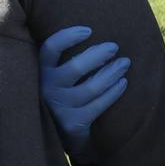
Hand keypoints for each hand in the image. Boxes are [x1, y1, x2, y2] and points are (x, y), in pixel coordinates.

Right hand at [39, 26, 130, 156]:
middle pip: (76, 67)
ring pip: (91, 87)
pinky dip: (113, 92)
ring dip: (112, 73)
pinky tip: (123, 83)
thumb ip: (59, 59)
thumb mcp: (50, 76)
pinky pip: (99, 105)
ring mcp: (59, 107)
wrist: (54, 134)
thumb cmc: (57, 94)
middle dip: (99, 55)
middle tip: (114, 47)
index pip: (50, 49)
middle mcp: (46, 88)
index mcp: (39, 72)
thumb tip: (88, 32)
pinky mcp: (72, 123)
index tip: (88, 31)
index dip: (68, 37)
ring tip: (124, 64)